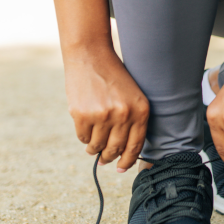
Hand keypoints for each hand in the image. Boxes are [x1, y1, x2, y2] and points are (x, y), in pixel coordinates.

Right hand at [64, 47, 148, 170]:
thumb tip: (122, 153)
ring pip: (98, 146)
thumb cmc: (113, 76)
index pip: (136, 145)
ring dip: (94, 150)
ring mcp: (103, 116)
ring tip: (93, 148)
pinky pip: (83, 137)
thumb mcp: (132, 95)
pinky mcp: (83, 115)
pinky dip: (84, 138)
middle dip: (109, 157)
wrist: (90, 55)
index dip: (127, 161)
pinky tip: (86, 130)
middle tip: (105, 160)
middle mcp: (123, 115)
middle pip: (116, 149)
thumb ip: (132, 121)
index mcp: (140, 111)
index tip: (121, 168)